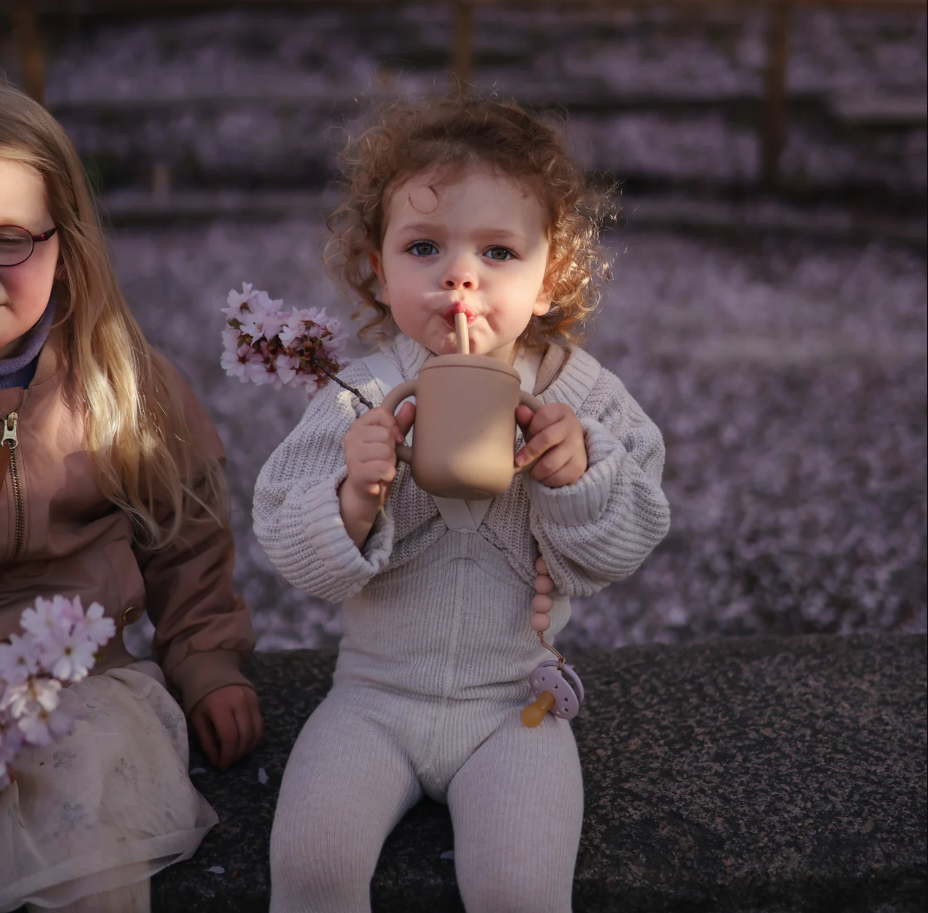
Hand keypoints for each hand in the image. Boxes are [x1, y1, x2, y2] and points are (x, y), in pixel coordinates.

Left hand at [189, 684, 263, 770]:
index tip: (221, 766)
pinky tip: (245, 744)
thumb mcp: (197, 718)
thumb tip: (217, 761)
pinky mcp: (257, 700)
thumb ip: (207, 740)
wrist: (212, 671)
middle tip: (229, 763)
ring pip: (256, 732)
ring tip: (236, 755)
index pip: (229, 737)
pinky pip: (260, 724)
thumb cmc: (199, 697)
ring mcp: (251, 700)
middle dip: (237, 754)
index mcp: (220, 706)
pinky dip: (254, 738)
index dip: (227, 755)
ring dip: (247, 748)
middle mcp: (239, 702)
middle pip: (245, 736)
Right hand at [339, 402, 414, 545]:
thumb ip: (400, 423)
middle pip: (386, 434)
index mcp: (358, 425)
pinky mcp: (356, 472)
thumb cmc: (379, 462)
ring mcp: (351, 455)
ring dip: (390, 463)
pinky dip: (388, 475)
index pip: (382, 413)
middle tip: (384, 458)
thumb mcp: (391, 441)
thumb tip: (411, 404)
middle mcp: (351, 437)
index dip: (394, 426)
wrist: (366, 491)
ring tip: (382, 467)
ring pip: (386, 451)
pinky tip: (380, 477)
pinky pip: (384, 468)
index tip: (393, 439)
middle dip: (392, 449)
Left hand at [515, 402, 586, 487]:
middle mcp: (573, 426)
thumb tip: (519, 411)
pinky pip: (558, 477)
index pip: (543, 416)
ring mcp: (578, 446)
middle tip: (518, 462)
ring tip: (532, 471)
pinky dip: (546, 480)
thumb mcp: (535, 423)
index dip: (531, 428)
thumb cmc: (545, 432)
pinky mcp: (579, 465)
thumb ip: (527, 419)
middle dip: (529, 453)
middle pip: (546, 439)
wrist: (568, 446)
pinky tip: (544, 476)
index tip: (527, 436)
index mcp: (562, 411)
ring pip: (550, 463)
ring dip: (536, 471)